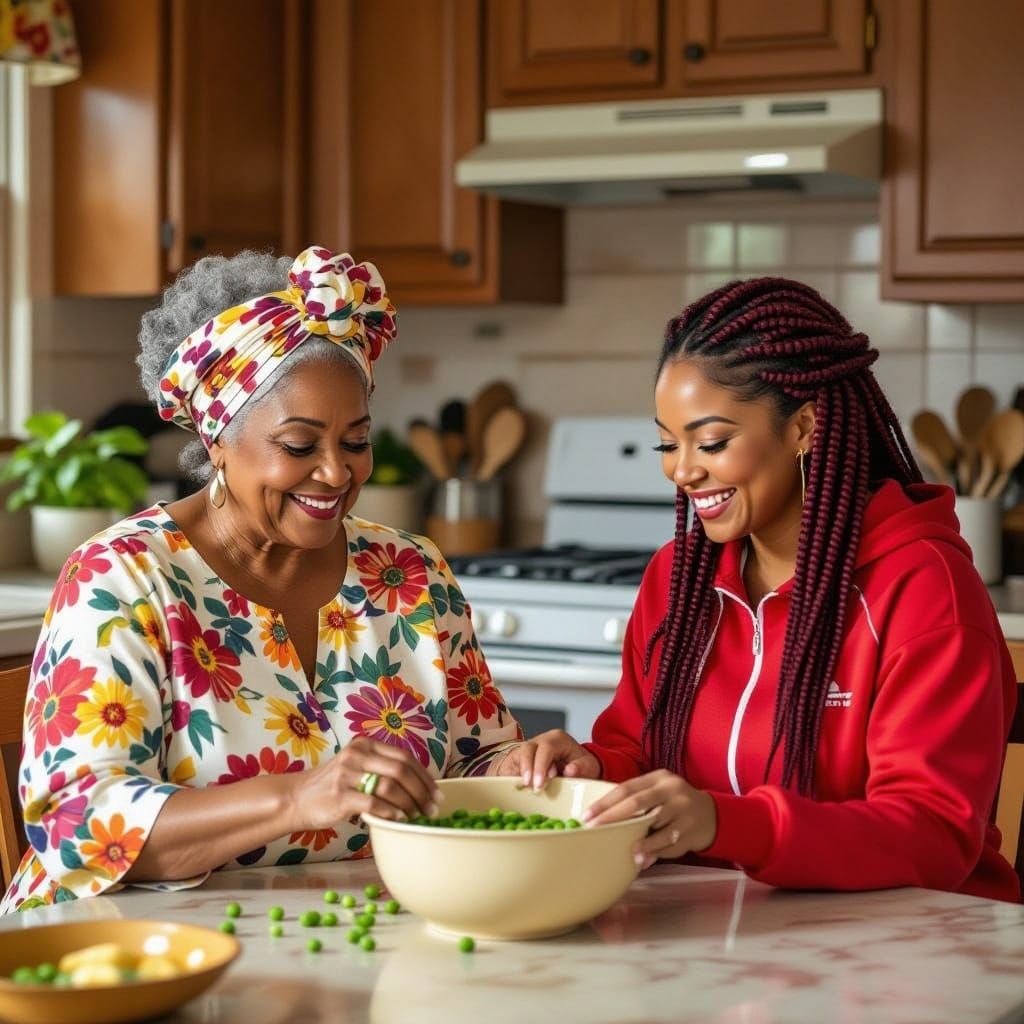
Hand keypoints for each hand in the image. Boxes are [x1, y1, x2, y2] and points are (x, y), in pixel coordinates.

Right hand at [287, 737, 441, 830]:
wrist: (297, 798)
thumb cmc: (334, 787)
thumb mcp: (357, 768)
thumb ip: (382, 770)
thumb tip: (421, 788)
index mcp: (366, 744)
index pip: (405, 757)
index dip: (425, 776)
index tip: (437, 794)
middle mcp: (357, 754)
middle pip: (401, 770)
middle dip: (422, 791)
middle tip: (431, 809)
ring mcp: (347, 773)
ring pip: (390, 786)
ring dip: (408, 804)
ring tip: (415, 817)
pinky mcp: (339, 794)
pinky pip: (373, 802)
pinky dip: (390, 812)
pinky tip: (397, 819)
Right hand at [492, 730, 600, 790]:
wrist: (574, 767)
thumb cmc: (580, 766)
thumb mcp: (588, 766)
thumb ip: (581, 768)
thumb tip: (570, 771)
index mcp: (558, 739)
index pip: (547, 747)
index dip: (541, 765)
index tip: (540, 783)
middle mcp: (542, 740)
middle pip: (530, 749)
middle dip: (530, 769)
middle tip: (533, 787)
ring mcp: (531, 747)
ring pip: (521, 754)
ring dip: (523, 771)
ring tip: (526, 787)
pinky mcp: (523, 757)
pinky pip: (516, 763)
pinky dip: (518, 774)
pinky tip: (521, 786)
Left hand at [582, 770, 716, 868]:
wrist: (712, 815)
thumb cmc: (675, 803)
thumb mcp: (659, 791)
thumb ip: (637, 798)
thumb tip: (602, 815)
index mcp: (659, 778)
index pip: (628, 787)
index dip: (606, 802)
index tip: (587, 815)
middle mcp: (672, 791)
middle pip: (639, 803)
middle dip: (614, 817)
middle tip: (595, 829)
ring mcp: (684, 811)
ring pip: (656, 826)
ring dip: (639, 841)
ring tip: (625, 851)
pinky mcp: (691, 831)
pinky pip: (669, 844)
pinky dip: (654, 852)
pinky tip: (643, 859)